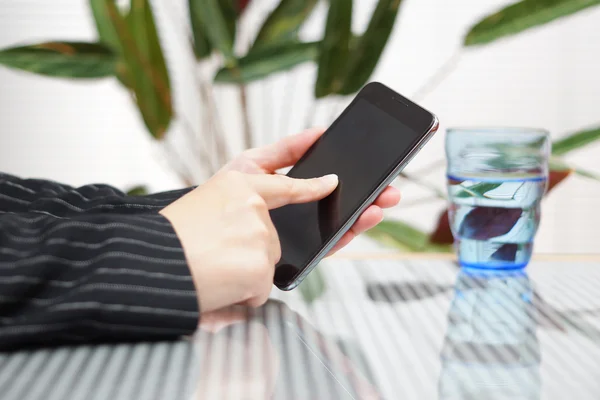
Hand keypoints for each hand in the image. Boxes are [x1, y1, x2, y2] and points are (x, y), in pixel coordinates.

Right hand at [160, 169, 338, 312]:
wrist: (143, 264)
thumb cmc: (165, 238)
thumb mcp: (200, 200)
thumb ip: (236, 201)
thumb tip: (264, 215)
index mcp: (236, 182)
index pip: (285, 185)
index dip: (312, 185)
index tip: (330, 182)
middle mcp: (252, 204)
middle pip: (272, 239)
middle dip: (250, 253)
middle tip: (215, 253)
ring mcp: (259, 234)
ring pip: (266, 265)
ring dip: (244, 274)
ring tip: (211, 268)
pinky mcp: (260, 265)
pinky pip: (260, 290)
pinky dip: (240, 296)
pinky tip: (217, 284)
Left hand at [221, 127, 400, 253]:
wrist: (198, 236)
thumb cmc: (219, 198)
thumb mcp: (252, 164)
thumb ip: (286, 150)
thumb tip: (317, 133)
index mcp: (292, 192)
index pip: (328, 182)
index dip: (352, 175)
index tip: (373, 166)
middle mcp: (300, 214)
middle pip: (341, 204)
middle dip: (369, 195)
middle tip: (389, 187)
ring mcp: (300, 235)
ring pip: (341, 224)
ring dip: (366, 212)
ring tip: (382, 201)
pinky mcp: (296, 256)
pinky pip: (328, 245)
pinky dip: (349, 232)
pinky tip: (363, 218)